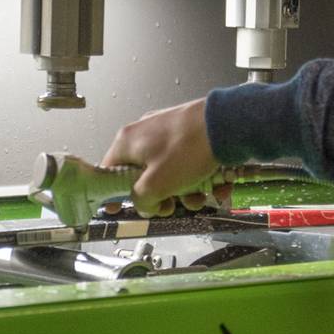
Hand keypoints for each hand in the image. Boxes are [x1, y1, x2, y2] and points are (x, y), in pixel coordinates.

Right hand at [102, 99, 228, 216]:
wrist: (225, 124)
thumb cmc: (186, 151)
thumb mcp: (156, 184)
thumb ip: (141, 199)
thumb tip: (144, 204)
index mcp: (126, 142)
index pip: (108, 172)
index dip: (113, 194)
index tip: (119, 210)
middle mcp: (143, 134)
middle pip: (141, 177)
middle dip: (159, 197)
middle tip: (172, 206)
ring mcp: (166, 133)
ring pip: (167, 173)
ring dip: (183, 192)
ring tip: (200, 197)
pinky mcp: (187, 135)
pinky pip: (185, 163)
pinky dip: (197, 178)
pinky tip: (214, 185)